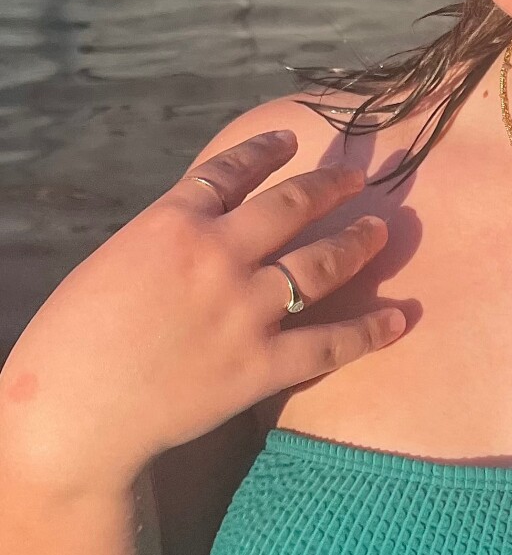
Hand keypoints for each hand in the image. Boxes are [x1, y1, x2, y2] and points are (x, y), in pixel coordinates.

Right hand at [0, 129, 405, 493]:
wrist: (69, 414)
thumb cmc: (70, 340)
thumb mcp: (112, 261)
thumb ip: (164, 237)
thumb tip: (202, 226)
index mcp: (172, 221)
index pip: (231, 170)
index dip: (265, 151)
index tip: (289, 141)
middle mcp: (218, 254)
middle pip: (291, 204)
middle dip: (330, 185)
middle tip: (356, 179)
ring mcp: (244, 309)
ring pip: (321, 261)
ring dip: (357, 242)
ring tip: (380, 230)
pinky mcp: (260, 365)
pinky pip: (328, 343)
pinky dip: (369, 331)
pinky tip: (399, 319)